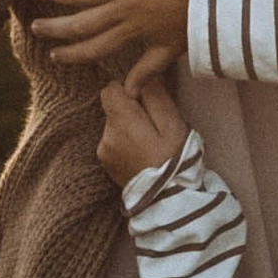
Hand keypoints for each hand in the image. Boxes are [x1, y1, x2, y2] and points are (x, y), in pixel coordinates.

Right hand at [34, 0, 196, 62]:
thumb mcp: (170, 50)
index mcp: (130, 33)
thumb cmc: (195, 21)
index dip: (72, 53)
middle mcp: (121, 10)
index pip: (93, 47)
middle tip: (34, 26)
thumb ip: (147, 70)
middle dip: (55, 26)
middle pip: (80, 22)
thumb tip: (129, 94)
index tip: (54, 55)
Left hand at [97, 48, 187, 184]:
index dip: (127, 90)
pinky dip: (125, 145)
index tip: (145, 102)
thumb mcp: (172, 124)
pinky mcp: (106, 166)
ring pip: (113, 127)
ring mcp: (103, 153)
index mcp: (121, 122)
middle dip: (130, 112)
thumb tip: (144, 77)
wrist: (168, 201)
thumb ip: (155, 97)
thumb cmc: (174, 160)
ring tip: (150, 145)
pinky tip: (142, 156)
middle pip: (112, 109)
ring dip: (128, 129)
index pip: (109, 90)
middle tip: (154, 128)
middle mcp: (106, 136)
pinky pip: (113, 144)